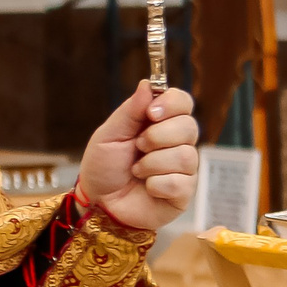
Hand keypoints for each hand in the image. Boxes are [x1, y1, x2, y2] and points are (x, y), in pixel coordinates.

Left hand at [73, 82, 199, 235]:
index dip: (172, 104)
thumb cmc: (103, 167)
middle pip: (189, 126)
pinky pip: (182, 182)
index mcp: (159, 124)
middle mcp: (176, 143)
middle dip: (158, 136)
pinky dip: (157, 184)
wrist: (97, 202)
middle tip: (138, 146)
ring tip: (136, 171)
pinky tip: (146, 187)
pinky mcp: (184, 192)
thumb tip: (148, 84)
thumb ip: (130, 111)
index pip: (183, 102)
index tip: (151, 113)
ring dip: (152, 163)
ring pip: (186, 155)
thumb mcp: (109, 135)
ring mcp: (183, 168)